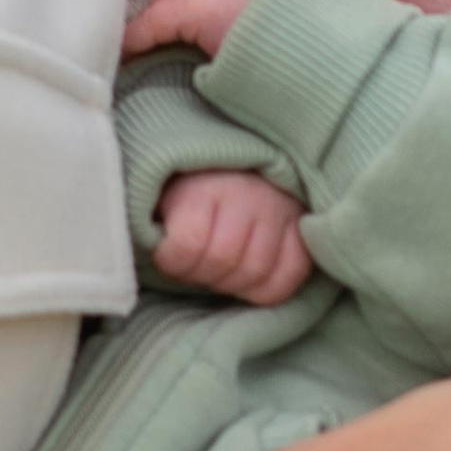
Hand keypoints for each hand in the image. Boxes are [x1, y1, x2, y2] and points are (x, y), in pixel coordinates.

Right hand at [123, 0, 281, 58]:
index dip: (128, 46)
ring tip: (184, 28)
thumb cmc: (271, 59)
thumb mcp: (218, 72)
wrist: (320, 32)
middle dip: (156, 22)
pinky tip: (209, 5)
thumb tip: (152, 71)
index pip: (144, 26)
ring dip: (179, 0)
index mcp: (193, 7)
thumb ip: (177, 65)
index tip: (120, 61)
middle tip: (154, 48)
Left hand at [153, 169, 315, 304]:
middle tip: (197, 269)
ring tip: (221, 274)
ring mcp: (278, 211)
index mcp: (204, 187)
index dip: (173, 262)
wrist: (238, 161)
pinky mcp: (301, 226)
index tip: (169, 256)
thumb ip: (155, 223)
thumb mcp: (165, 196)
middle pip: (223, 261)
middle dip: (202, 275)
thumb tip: (149, 253)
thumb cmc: (193, 188)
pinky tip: (250, 283)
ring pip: (256, 272)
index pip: (188, 243)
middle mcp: (246, 196)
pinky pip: (291, 274)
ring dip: (232, 285)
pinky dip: (268, 289)